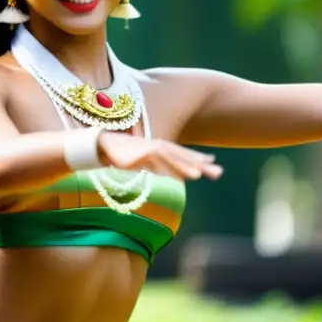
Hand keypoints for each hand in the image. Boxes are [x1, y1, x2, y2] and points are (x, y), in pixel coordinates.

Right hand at [99, 132, 221, 180]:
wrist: (104, 145)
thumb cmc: (124, 153)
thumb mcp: (144, 160)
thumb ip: (157, 165)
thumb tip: (171, 176)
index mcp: (161, 147)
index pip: (184, 153)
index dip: (199, 158)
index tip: (213, 163)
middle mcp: (159, 146)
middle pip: (183, 156)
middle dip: (201, 164)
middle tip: (218, 172)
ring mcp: (151, 149)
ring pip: (173, 159)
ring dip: (186, 166)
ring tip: (199, 175)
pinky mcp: (141, 154)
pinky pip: (157, 163)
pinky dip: (167, 168)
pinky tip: (175, 176)